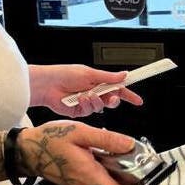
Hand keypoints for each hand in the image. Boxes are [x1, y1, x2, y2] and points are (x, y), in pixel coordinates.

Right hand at [16, 122, 161, 184]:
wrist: (28, 151)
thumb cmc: (51, 140)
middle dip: (138, 181)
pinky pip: (103, 181)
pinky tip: (112, 156)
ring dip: (124, 174)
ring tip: (132, 155)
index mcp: (92, 178)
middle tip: (150, 164)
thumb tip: (131, 145)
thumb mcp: (80, 133)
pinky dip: (112, 172)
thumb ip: (107, 140)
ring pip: (112, 184)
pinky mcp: (82, 184)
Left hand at [28, 64, 142, 117]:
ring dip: (96, 101)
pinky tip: (79, 99)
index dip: (129, 95)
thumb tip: (124, 74)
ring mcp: (88, 103)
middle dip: (113, 100)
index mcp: (98, 82)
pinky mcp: (80, 111)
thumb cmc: (63, 74)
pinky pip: (90, 111)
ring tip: (87, 95)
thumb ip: (109, 77)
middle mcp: (94, 92)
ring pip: (101, 107)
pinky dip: (86, 105)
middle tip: (111, 98)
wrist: (46, 85)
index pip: (118, 88)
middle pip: (112, 100)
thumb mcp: (89, 73)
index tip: (138, 101)